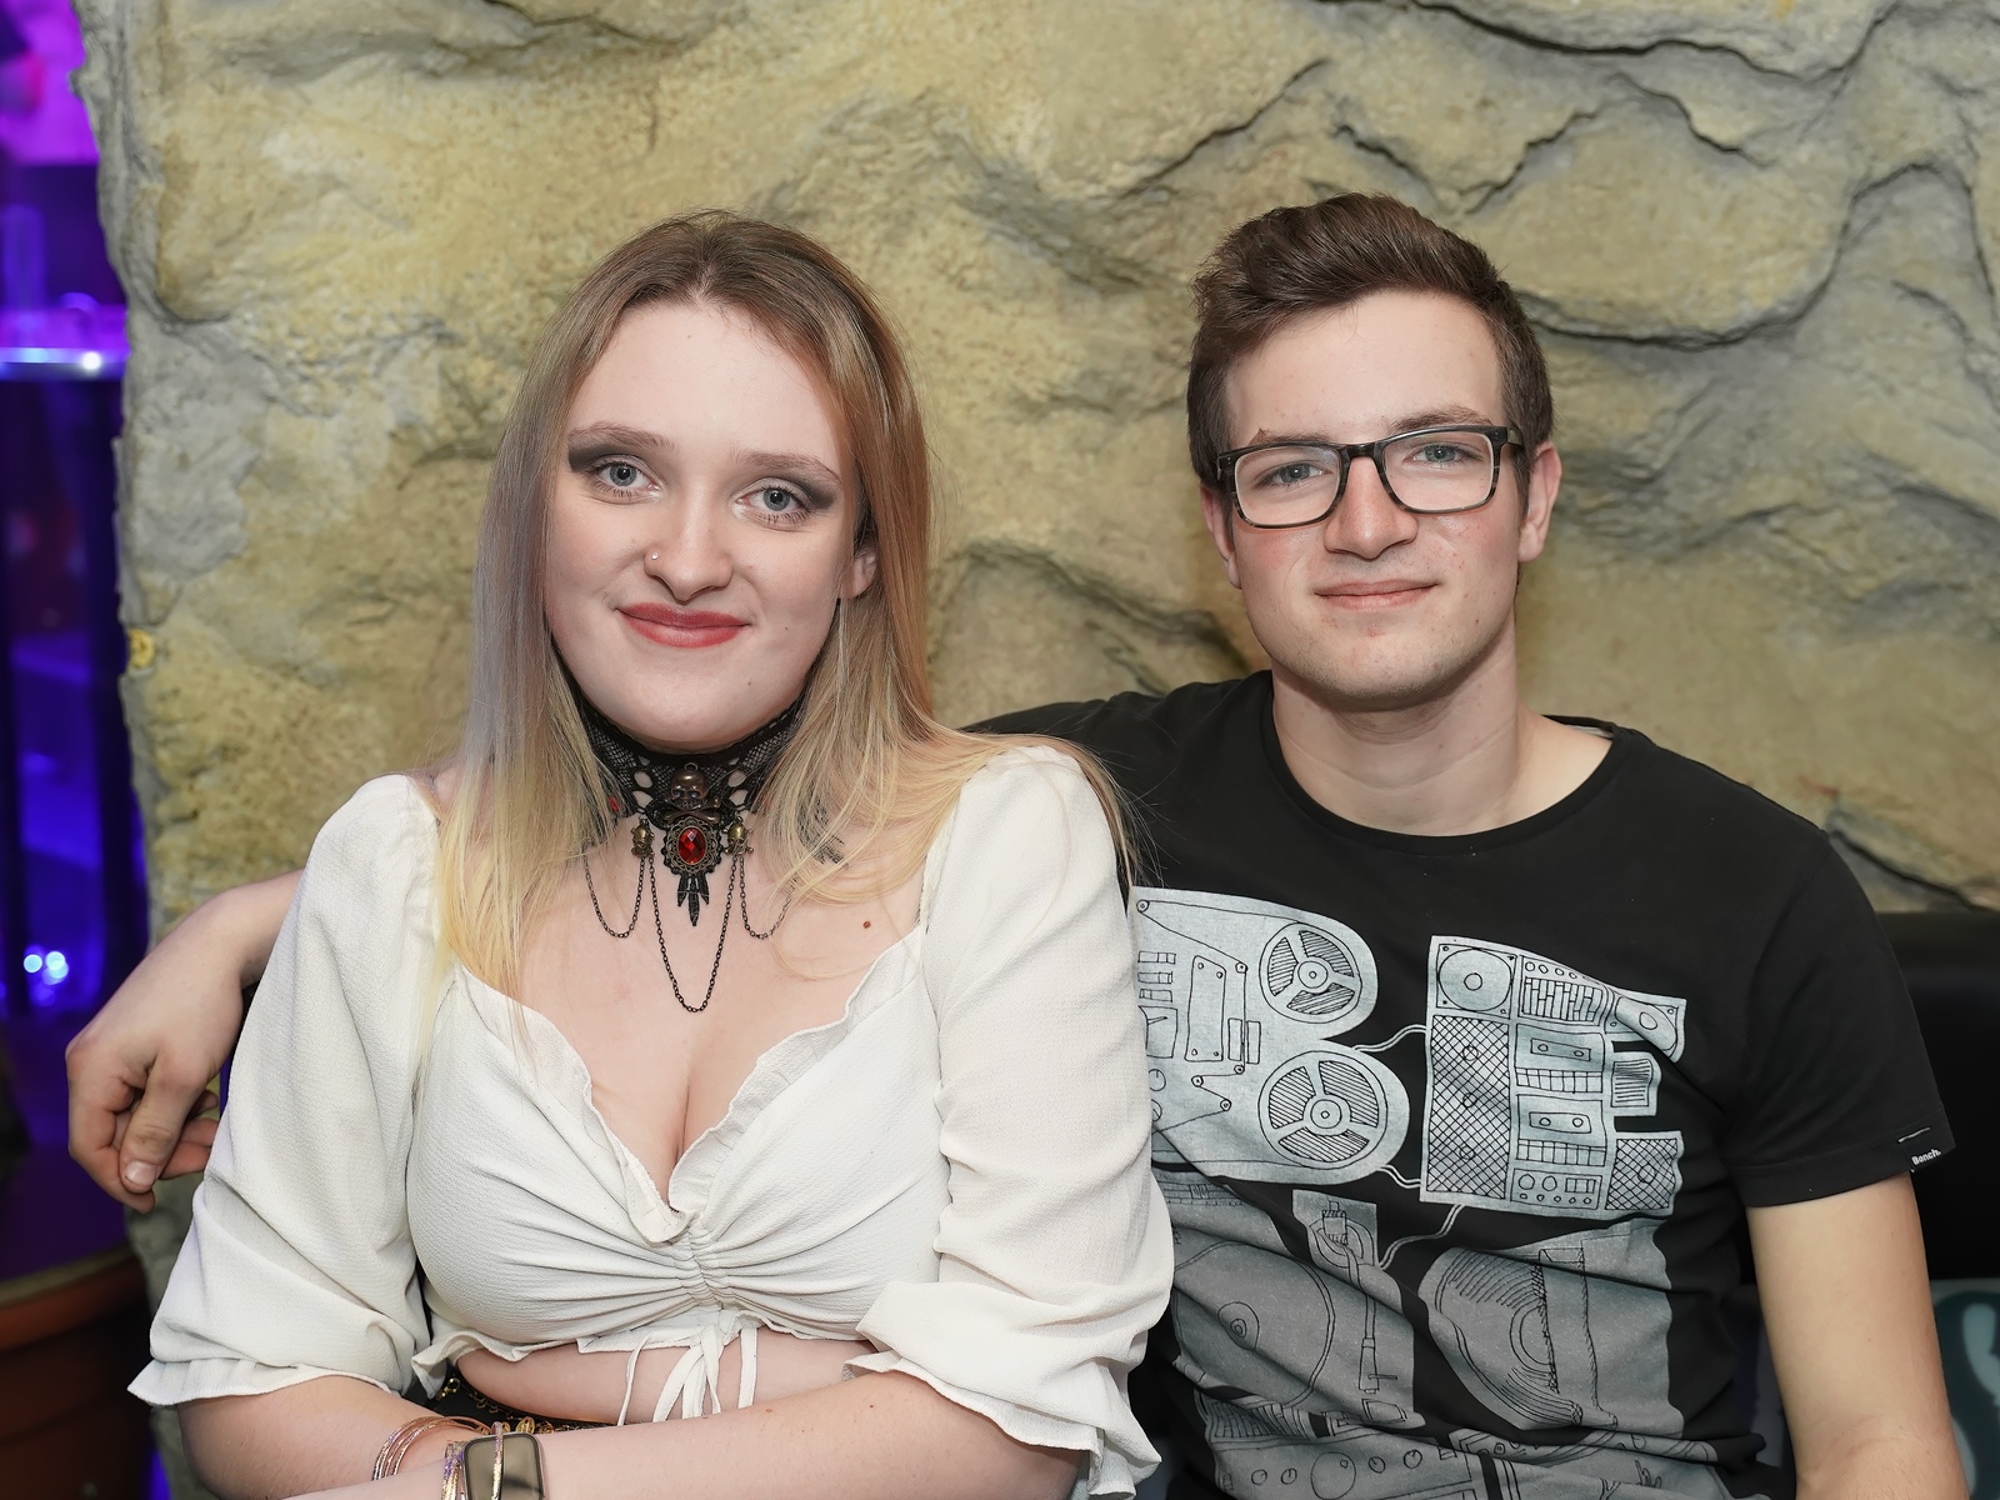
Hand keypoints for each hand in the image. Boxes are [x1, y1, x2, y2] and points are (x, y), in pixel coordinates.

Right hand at [66, 871, 297, 1207]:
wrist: (221, 944)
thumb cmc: (203, 1006)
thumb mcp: (184, 1077)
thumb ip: (155, 1131)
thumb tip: (131, 1179)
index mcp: (91, 1071)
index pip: (90, 1147)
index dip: (119, 1180)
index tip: (152, 1203)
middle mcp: (90, 1061)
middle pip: (113, 1132)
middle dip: (160, 1150)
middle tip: (208, 1152)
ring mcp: (111, 1049)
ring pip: (134, 1113)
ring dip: (173, 1129)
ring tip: (215, 1126)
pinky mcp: (134, 1041)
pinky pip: (145, 1090)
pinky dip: (175, 1103)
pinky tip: (208, 1099)